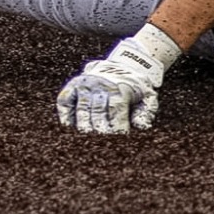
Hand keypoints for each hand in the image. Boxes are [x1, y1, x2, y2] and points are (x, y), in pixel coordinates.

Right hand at [55, 25, 180, 133]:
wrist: (125, 66)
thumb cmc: (136, 87)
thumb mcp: (148, 95)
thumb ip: (146, 111)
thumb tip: (141, 127)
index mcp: (120, 89)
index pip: (117, 111)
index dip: (117, 128)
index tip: (119, 142)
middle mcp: (100, 86)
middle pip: (98, 113)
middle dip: (100, 132)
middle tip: (102, 147)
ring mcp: (85, 86)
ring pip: (82, 110)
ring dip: (84, 127)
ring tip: (85, 145)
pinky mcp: (73, 87)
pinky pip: (64, 102)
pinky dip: (65, 116)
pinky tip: (69, 130)